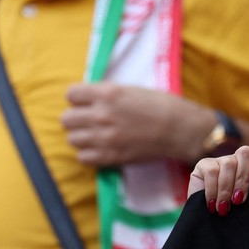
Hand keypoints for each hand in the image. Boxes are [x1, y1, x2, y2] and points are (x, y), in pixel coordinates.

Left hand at [63, 82, 213, 165]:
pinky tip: (101, 149)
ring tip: (96, 136)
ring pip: (72, 139)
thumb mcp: (132, 90)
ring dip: (82, 137)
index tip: (88, 103)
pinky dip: (90, 154)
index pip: (71, 94)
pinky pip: (84, 158)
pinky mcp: (112, 157)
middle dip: (77, 119)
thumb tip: (89, 99)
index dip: (79, 99)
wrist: (182, 130)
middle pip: (67, 119)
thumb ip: (107, 94)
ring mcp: (105, 138)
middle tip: (91, 121)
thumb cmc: (162, 106)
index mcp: (107, 94)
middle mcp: (101, 115)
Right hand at [188, 130, 248, 215]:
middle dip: (244, 178)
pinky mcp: (204, 166)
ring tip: (225, 209)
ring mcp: (223, 161)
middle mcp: (242, 159)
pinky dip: (213, 191)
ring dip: (227, 189)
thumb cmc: (241, 217)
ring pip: (229, 163)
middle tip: (240, 200)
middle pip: (247, 153)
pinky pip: (212, 172)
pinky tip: (213, 206)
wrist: (214, 228)